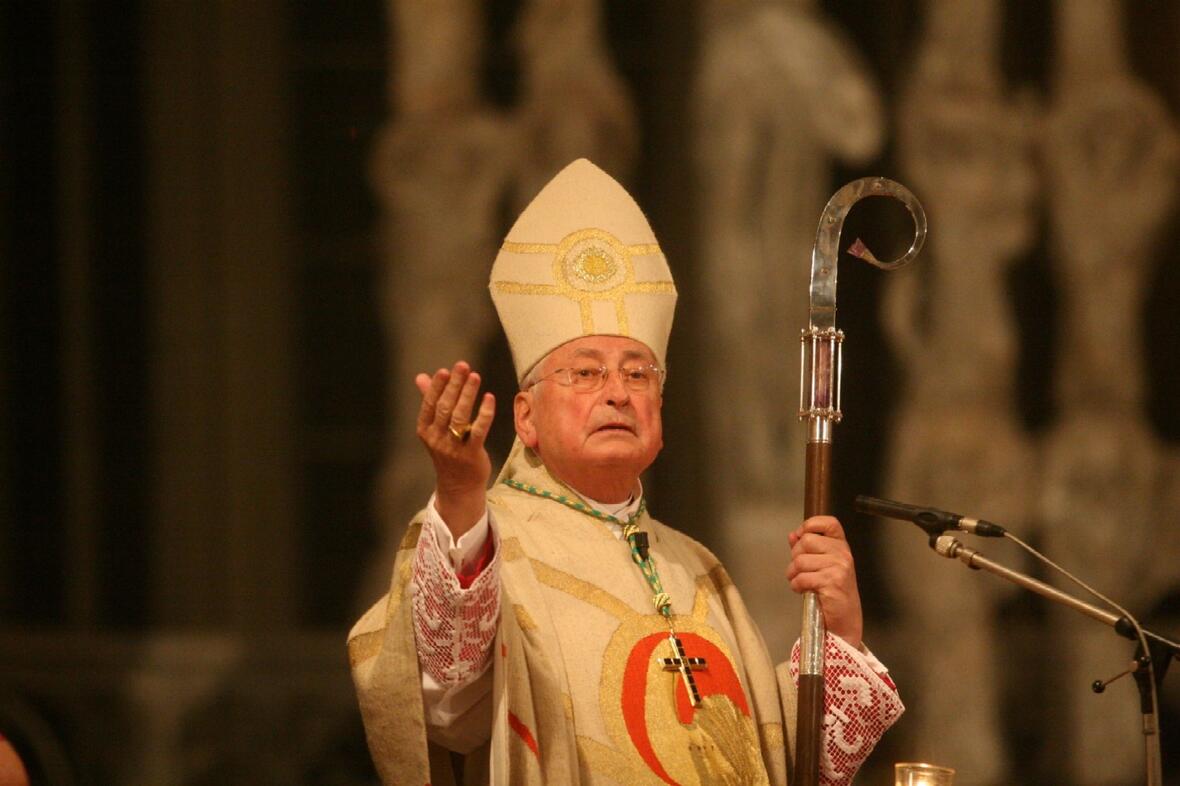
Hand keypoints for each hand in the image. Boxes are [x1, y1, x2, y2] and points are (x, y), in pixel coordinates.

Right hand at [415, 361, 495, 538]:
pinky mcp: (471, 454)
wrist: (459, 486)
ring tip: (475, 377)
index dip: (436, 387)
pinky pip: (478, 431)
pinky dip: (484, 413)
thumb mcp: (435, 428)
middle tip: (463, 366)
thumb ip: (430, 401)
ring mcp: (453, 447)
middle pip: (445, 408)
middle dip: (454, 385)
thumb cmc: (448, 450)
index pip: (429, 404)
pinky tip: (489, 398)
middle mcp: (437, 438)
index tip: (444, 370)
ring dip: (467, 395)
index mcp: (425, 430)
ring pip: (460, 417)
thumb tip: (421, 376)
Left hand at [787, 515, 862, 649]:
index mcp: (842, 547)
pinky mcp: (832, 582)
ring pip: (800, 560)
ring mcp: (839, 568)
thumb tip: (793, 535)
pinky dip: (797, 585)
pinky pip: (802, 577)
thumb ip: (808, 549)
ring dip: (793, 574)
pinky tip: (803, 591)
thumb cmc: (833, 594)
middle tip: (800, 570)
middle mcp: (843, 554)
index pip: (828, 522)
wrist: (845, 622)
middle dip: (795, 556)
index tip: (801, 537)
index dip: (810, 525)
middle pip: (806, 541)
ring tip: (801, 582)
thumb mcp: (823, 566)